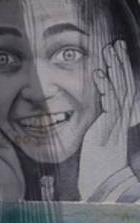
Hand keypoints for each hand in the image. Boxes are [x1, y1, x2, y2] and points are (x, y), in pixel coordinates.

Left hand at [79, 41, 135, 200]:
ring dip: (116, 69)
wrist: (105, 180)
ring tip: (110, 50)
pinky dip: (106, 87)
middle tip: (116, 43)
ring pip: (121, 89)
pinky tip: (100, 74)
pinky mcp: (111, 127)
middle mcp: (123, 115)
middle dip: (121, 62)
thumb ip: (101, 117)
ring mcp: (118, 121)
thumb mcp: (99, 132)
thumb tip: (96, 105)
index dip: (121, 68)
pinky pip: (111, 103)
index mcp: (120, 114)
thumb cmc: (99, 159)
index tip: (115, 50)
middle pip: (126, 82)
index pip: (124, 85)